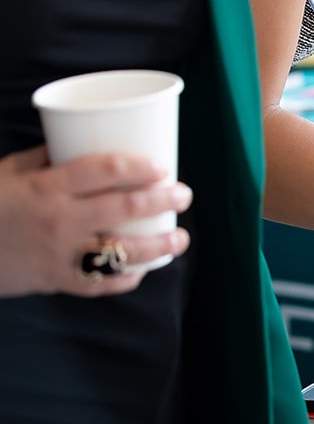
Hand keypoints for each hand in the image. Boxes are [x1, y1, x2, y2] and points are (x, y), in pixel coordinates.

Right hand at [0, 146, 192, 297]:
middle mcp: (58, 220)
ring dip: (158, 246)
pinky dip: (123, 280)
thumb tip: (81, 139)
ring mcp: (57, 254)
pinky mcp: (53, 281)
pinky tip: (142, 272)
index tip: (163, 165)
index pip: (102, 170)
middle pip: (122, 207)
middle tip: (185, 195)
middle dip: (162, 199)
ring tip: (181, 239)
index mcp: (46, 187)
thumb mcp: (7, 172)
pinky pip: (96, 284)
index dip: (138, 166)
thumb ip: (45, 158)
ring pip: (119, 252)